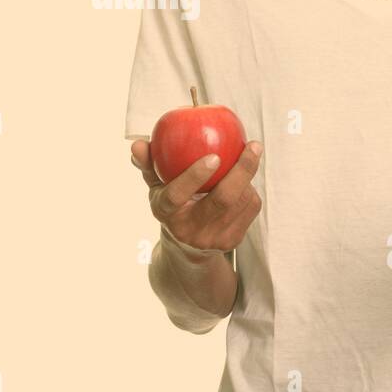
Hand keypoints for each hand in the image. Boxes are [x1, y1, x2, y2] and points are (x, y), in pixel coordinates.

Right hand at [129, 138, 263, 258]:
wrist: (187, 248)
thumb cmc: (172, 206)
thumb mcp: (156, 188)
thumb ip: (148, 164)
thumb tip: (138, 144)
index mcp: (167, 213)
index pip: (176, 195)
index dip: (194, 176)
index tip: (214, 156)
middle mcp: (190, 230)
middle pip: (222, 199)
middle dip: (241, 170)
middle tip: (252, 146)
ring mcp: (213, 238)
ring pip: (241, 201)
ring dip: (248, 176)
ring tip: (249, 155)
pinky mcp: (232, 241)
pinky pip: (250, 208)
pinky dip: (250, 189)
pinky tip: (246, 179)